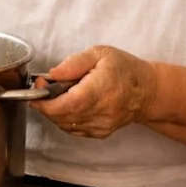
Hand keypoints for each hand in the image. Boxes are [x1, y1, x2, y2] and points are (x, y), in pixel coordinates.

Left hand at [31, 46, 158, 138]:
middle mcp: (102, 111)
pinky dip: (64, 118)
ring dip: (54, 111)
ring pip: (64, 125)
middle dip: (45, 103)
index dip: (46, 100)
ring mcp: (101, 125)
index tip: (38, 86)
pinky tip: (69, 104)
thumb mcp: (100, 53)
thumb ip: (74, 62)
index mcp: (102, 89)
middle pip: (62, 116)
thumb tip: (52, 75)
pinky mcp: (100, 133)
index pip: (69, 103)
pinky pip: (72, 129)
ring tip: (60, 94)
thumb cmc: (124, 69)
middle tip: (45, 87)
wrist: (147, 91)